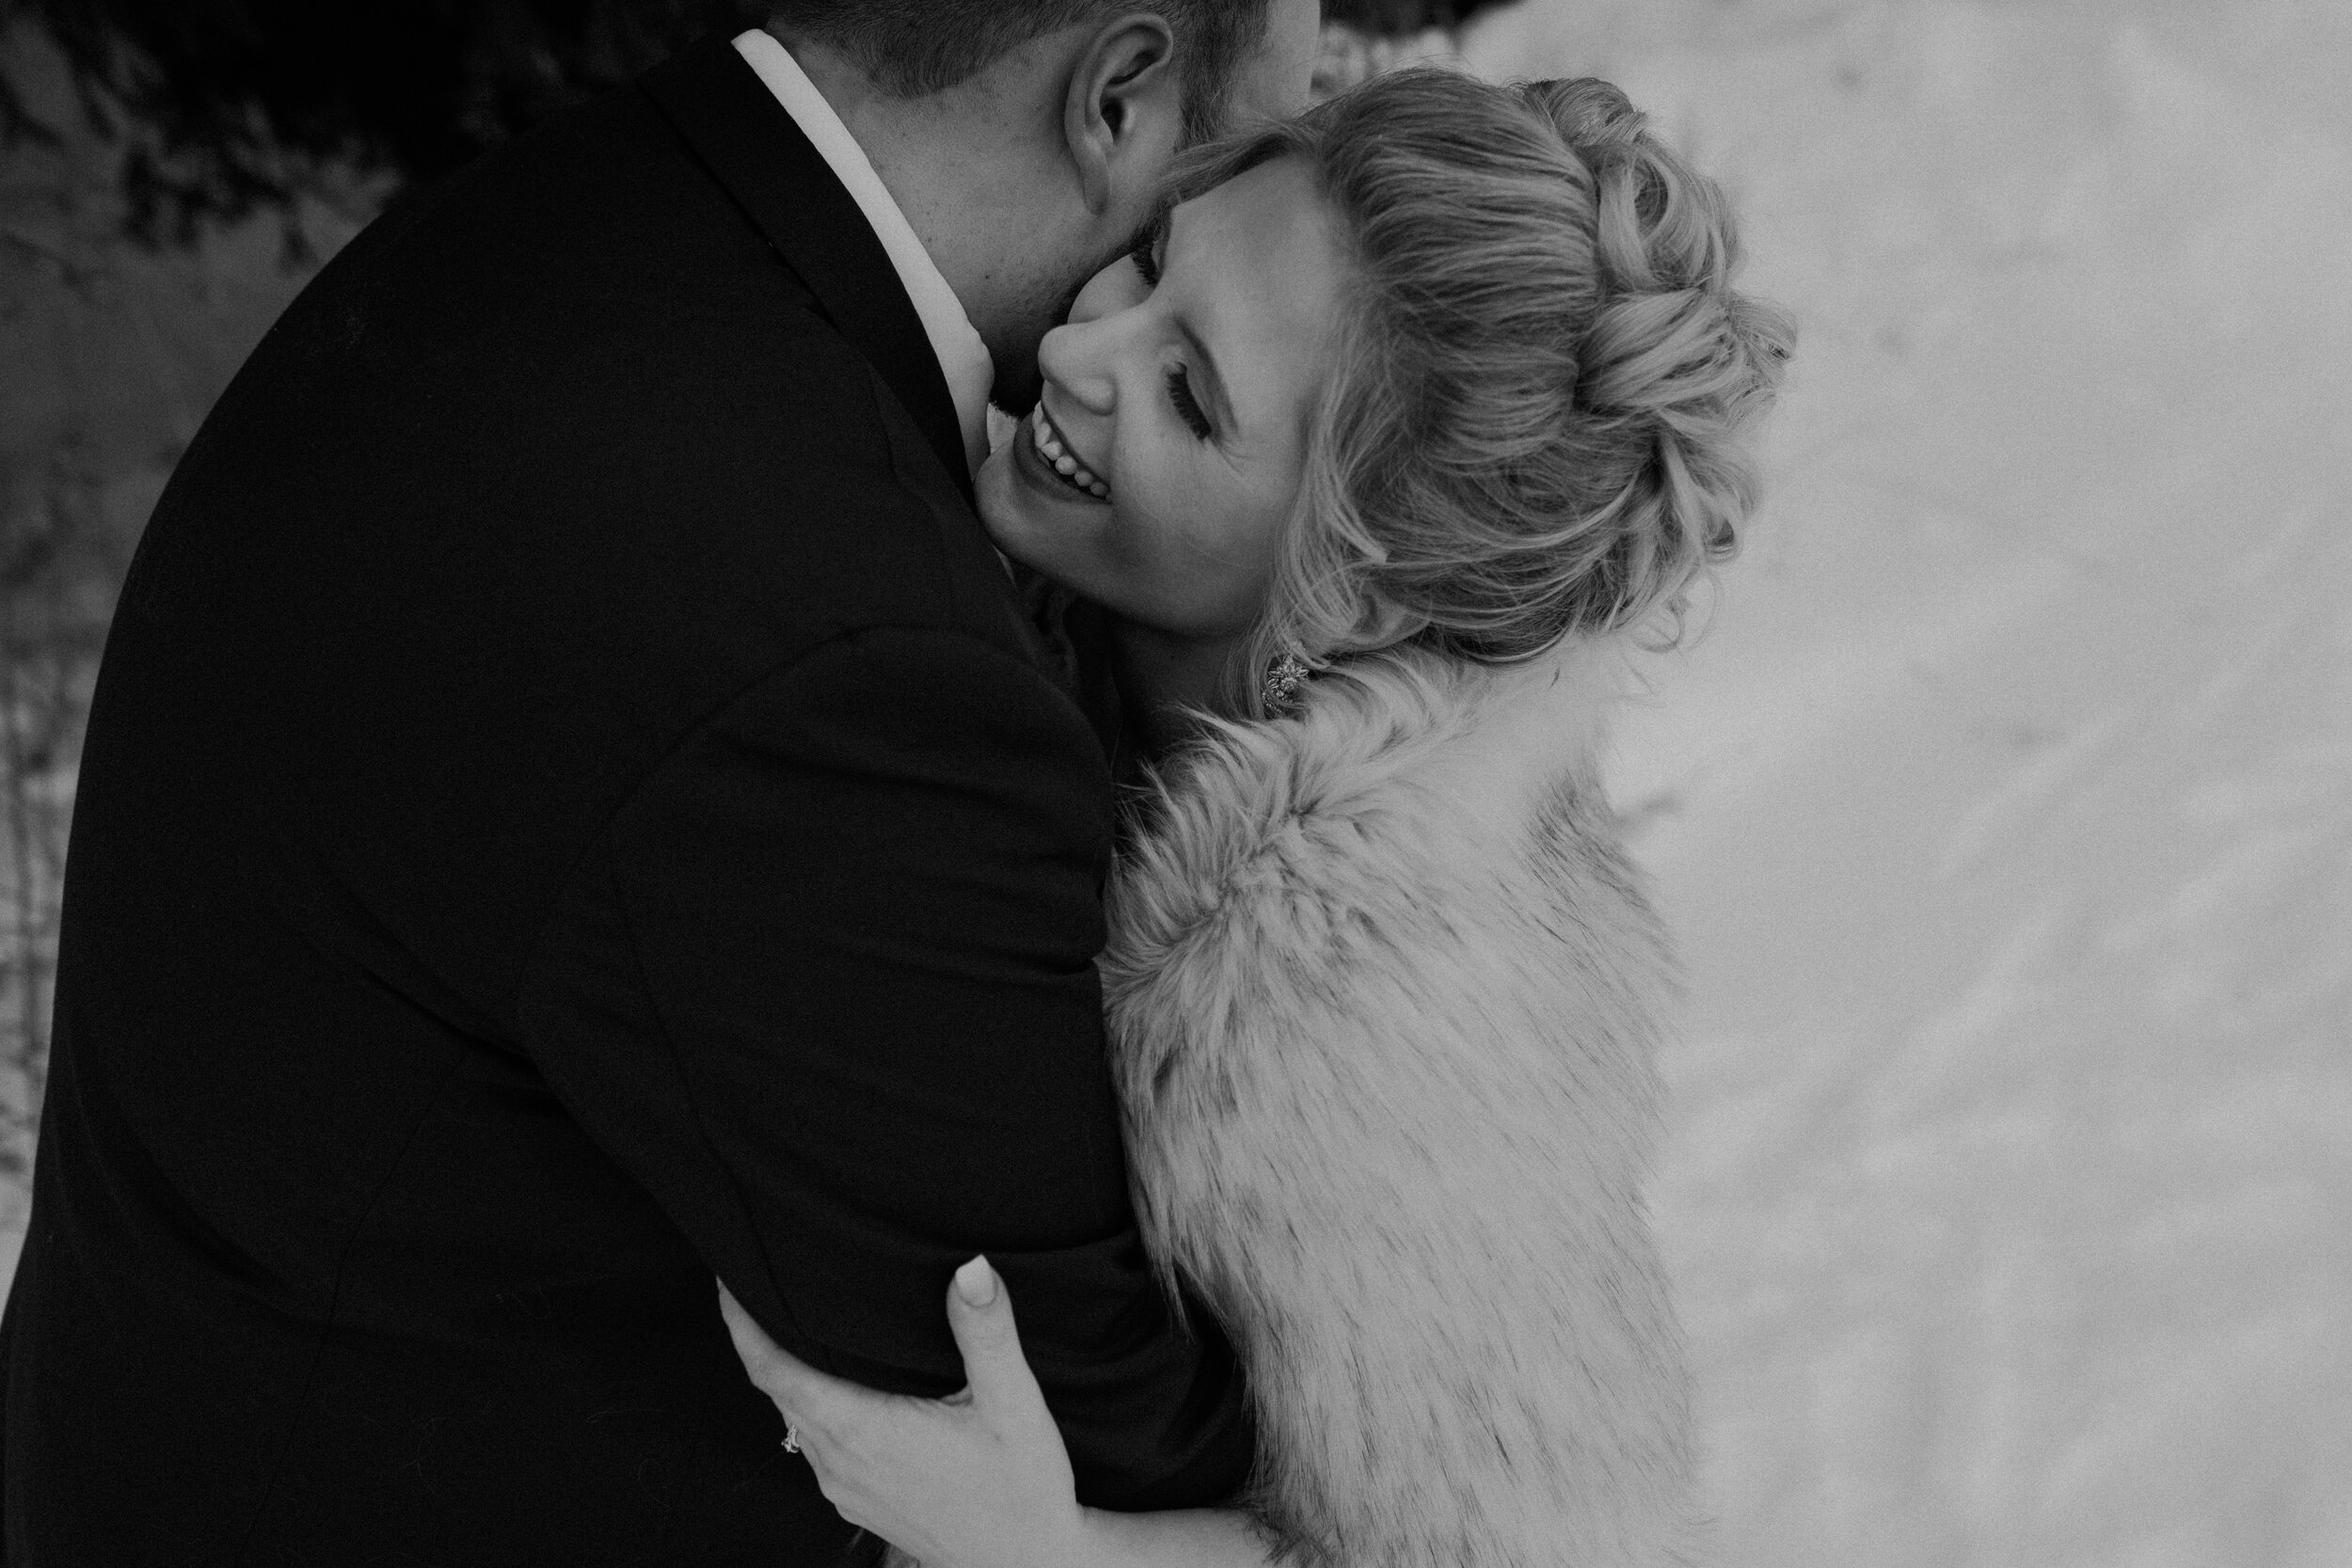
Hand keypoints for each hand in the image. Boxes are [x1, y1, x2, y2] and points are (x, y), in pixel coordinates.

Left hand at [718, 1258, 1094, 1567]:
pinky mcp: (860, 1502)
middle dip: (759, 1337)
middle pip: (776, 1391)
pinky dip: (810, 1404)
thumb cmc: (1025, 1491)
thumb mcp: (1015, 1406)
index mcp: (862, 1431)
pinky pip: (815, 1444)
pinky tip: (835, 1382)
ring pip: (795, 1418)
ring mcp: (845, 1488)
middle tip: (757, 1280)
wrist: (1033, 1565)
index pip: (773, 1372)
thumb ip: (986, 1334)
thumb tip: (970, 1269)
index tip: (727, 1280)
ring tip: (790, 1321)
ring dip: (785, 1372)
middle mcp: (840, 1463)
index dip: (741, 1324)